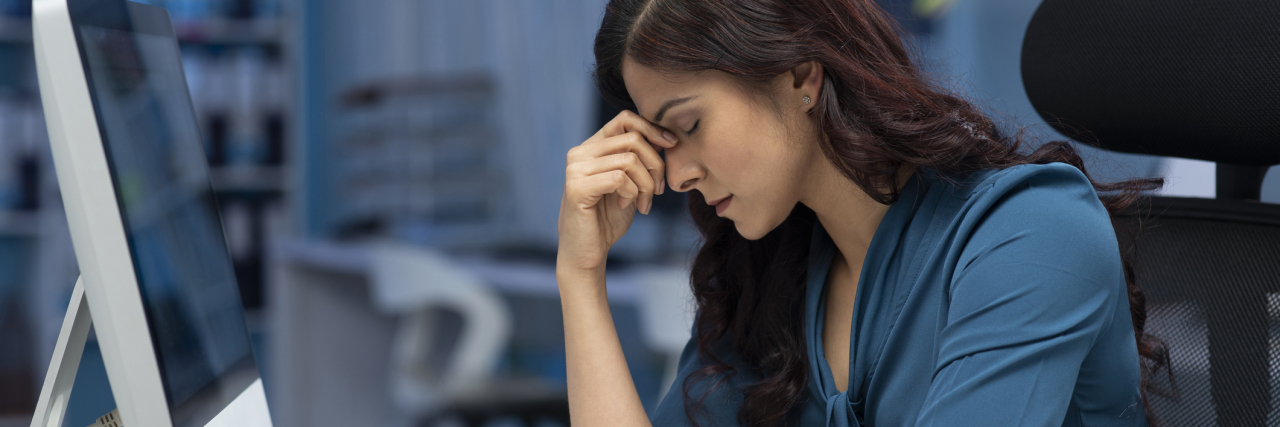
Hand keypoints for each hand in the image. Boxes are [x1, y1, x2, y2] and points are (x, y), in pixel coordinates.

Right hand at [558, 110, 676, 276]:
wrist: (588, 253)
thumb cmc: (609, 218)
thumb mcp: (630, 183)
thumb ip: (639, 159)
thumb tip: (664, 136)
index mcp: (591, 147)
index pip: (625, 120)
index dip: (652, 128)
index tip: (672, 144)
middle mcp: (579, 153)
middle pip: (633, 140)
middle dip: (656, 165)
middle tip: (657, 190)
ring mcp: (575, 169)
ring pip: (629, 160)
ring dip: (646, 184)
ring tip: (644, 202)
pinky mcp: (576, 188)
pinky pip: (620, 178)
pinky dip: (632, 193)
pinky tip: (626, 206)